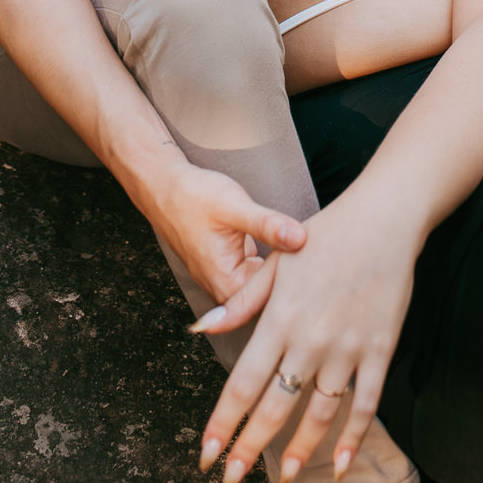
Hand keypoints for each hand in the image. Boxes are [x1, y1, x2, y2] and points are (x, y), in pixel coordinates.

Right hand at [144, 155, 306, 306]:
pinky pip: (256, 270)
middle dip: (293, 272)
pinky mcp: (229, 266)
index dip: (299, 276)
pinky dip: (271, 258)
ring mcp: (226, 279)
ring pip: (264, 281)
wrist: (164, 187)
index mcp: (228, 284)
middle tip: (314, 247)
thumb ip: (268, 225)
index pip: (276, 295)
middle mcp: (226, 290)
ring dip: (282, 265)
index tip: (318, 257)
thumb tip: (301, 239)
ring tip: (306, 245)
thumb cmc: (194, 197)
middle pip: (272, 292)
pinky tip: (286, 242)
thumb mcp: (235, 207)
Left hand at [194, 197, 418, 481]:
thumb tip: (201, 327)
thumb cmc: (326, 235)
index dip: (223, 423)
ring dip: (301, 448)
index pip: (242, 383)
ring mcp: (347, 347)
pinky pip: (365, 403)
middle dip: (251, 447)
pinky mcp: (379, 349)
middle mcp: (310, 339)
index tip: (206, 454)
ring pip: (319, 412)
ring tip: (287, 474)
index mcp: (280, 318)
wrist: (383, 218)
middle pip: (275, 406)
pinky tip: (343, 462)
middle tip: (234, 478)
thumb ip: (241, 301)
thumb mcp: (277, 263)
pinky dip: (354, 437)